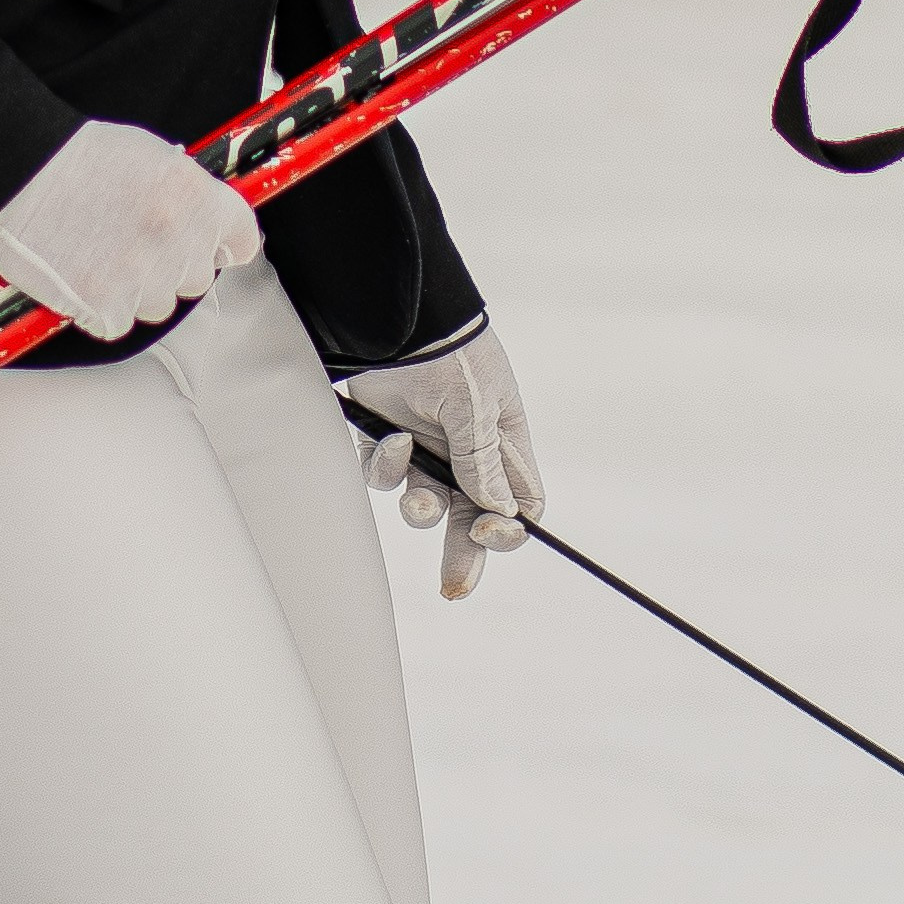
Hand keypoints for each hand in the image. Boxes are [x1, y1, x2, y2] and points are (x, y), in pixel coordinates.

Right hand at [0, 119, 259, 342]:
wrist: (19, 177)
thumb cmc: (79, 159)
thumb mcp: (152, 156)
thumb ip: (188, 191)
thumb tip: (209, 220)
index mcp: (194, 196)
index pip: (242, 239)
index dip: (225, 244)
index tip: (214, 246)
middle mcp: (176, 238)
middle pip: (197, 277)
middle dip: (172, 265)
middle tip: (134, 241)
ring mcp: (142, 276)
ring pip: (159, 304)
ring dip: (137, 290)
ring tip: (102, 252)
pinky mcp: (105, 306)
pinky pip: (118, 323)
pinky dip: (100, 309)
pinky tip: (82, 274)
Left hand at [349, 326, 543, 597]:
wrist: (393, 316)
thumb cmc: (449, 353)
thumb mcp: (475, 407)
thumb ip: (481, 463)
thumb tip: (497, 515)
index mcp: (502, 438)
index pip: (518, 500)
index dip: (508, 526)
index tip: (488, 534)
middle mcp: (466, 447)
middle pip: (471, 514)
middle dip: (462, 553)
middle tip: (452, 587)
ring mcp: (426, 442)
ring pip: (425, 502)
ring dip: (420, 509)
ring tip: (417, 495)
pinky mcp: (387, 436)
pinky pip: (385, 475)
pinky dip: (386, 468)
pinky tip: (391, 441)